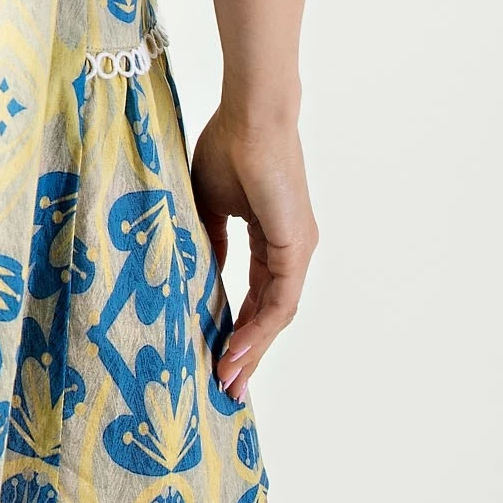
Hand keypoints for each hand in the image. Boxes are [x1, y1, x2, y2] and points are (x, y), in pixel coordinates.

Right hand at [190, 108, 318, 402]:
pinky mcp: (296, 247)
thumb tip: (204, 271)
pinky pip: (279, 301)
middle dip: (247, 352)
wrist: (250, 115)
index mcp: (272, 238)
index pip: (258, 295)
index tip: (216, 356)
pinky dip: (258, 329)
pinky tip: (236, 350)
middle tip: (225, 386)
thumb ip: (210, 241)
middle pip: (271, 315)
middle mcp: (291, 249)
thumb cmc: (228, 145)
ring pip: (277, 315)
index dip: (238, 327)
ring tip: (225, 378)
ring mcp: (297, 250)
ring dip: (251, 349)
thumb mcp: (209, 204)